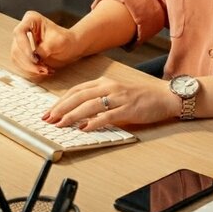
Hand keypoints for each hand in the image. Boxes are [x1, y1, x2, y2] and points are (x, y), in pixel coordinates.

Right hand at [10, 11, 81, 76]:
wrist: (69, 46)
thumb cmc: (65, 40)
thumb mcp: (59, 42)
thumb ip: (46, 48)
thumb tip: (35, 56)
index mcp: (31, 19)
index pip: (20, 33)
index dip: (24, 47)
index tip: (35, 59)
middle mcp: (23, 28)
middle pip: (17, 48)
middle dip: (29, 62)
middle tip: (43, 69)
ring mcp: (20, 40)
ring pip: (16, 57)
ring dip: (29, 67)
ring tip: (45, 70)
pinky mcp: (20, 51)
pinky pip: (18, 63)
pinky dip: (29, 69)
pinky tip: (41, 70)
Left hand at [42, 76, 178, 129]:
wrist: (164, 97)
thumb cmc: (140, 98)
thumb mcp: (116, 94)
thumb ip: (99, 100)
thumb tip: (77, 113)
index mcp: (105, 82)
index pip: (77, 90)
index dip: (61, 100)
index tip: (48, 111)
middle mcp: (110, 87)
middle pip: (80, 96)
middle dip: (61, 108)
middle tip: (48, 119)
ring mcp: (119, 97)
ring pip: (90, 105)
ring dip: (72, 115)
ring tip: (60, 124)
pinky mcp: (128, 109)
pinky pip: (107, 116)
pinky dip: (94, 122)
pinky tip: (84, 128)